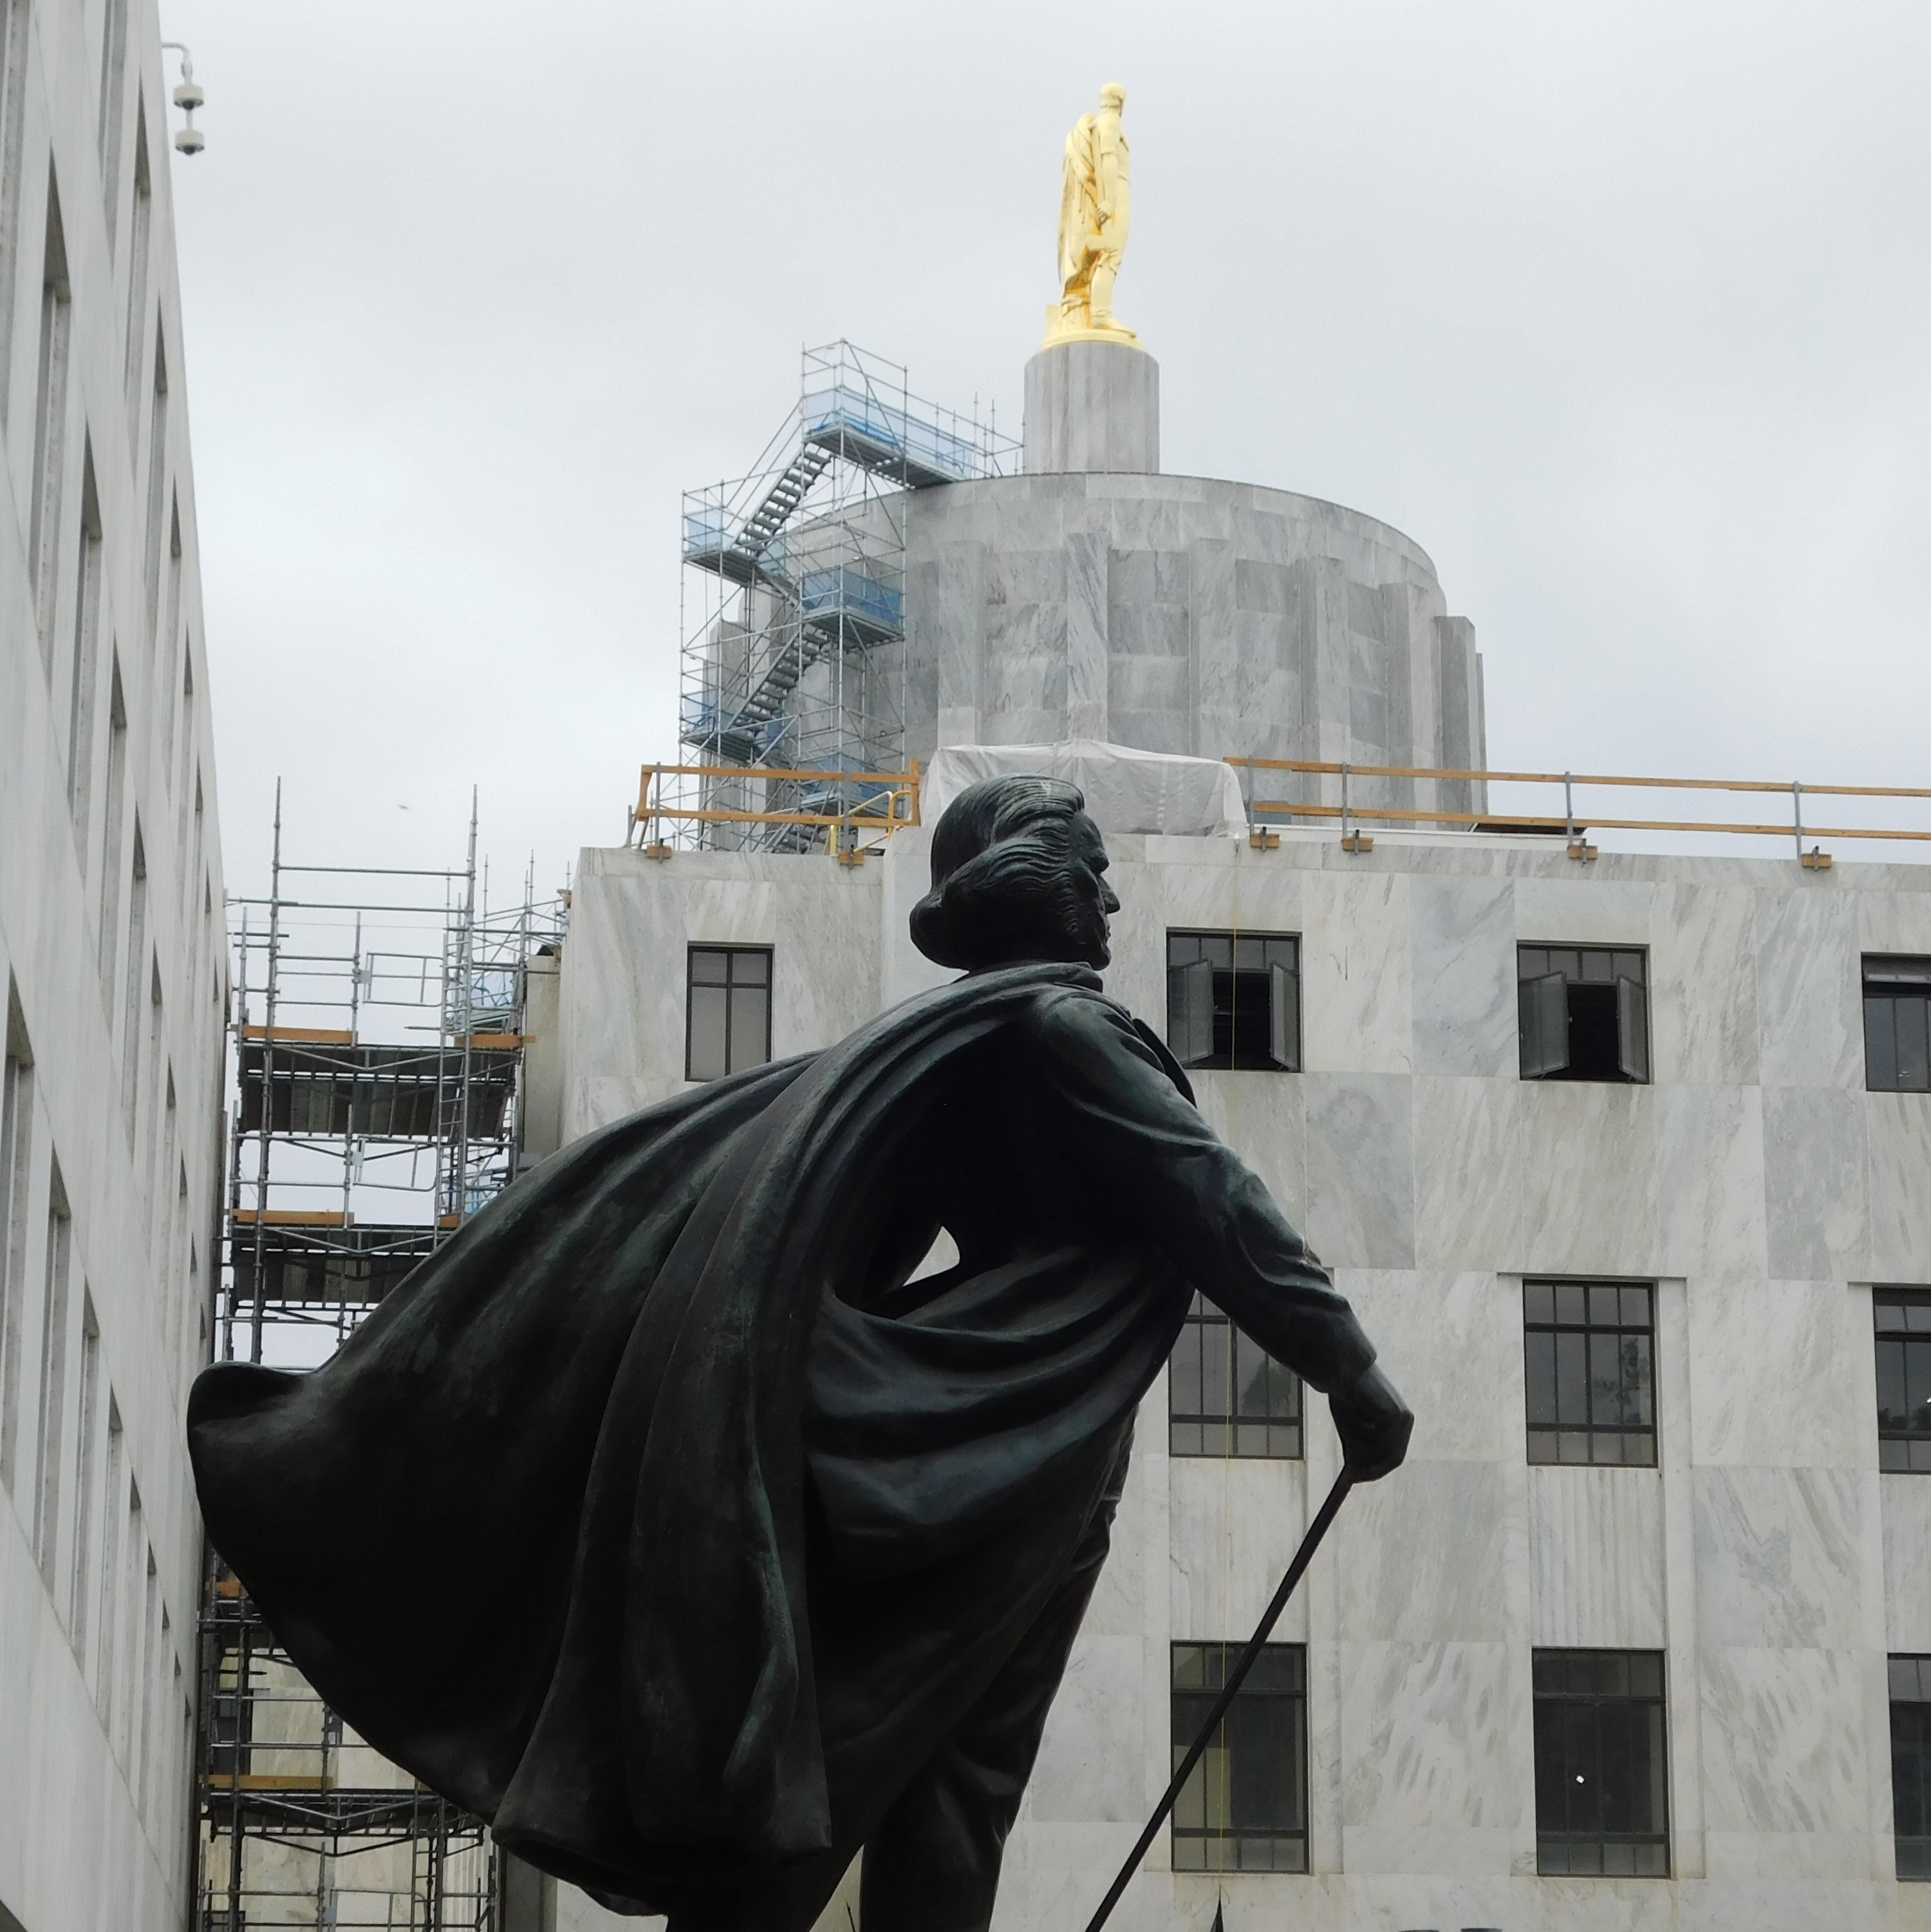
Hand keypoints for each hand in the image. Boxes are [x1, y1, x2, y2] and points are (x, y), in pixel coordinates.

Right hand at [1329, 1363, 1412, 1481]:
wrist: (1345, 1372)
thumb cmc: (1348, 1399)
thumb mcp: (1354, 1430)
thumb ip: (1358, 1449)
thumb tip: (1354, 1476)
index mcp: (1401, 1424)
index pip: (1394, 1456)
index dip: (1377, 1470)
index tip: (1357, 1478)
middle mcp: (1406, 1421)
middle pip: (1394, 1458)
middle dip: (1373, 1469)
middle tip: (1353, 1475)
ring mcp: (1403, 1419)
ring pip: (1382, 1449)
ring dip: (1363, 1444)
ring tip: (1348, 1427)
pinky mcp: (1395, 1414)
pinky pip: (1376, 1435)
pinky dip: (1363, 1429)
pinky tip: (1357, 1410)